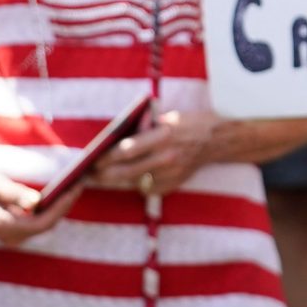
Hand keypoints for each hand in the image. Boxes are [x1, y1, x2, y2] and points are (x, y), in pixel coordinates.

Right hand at [0, 165, 77, 245]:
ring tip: (73, 187)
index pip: (41, 223)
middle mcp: (9, 236)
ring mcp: (13, 236)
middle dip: (64, 206)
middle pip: (47, 225)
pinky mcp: (17, 230)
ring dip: (60, 207)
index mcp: (2, 225)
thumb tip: (36, 202)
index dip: (60, 208)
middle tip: (78, 184)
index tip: (73, 190)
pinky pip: (40, 222)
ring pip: (45, 224)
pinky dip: (51, 209)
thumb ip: (15, 194)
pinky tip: (61, 194)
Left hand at [92, 109, 219, 191]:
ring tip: (104, 175)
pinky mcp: (174, 184)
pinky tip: (135, 175)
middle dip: (104, 175)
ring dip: (118, 179)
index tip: (92, 159)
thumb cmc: (186, 124)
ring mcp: (171, 173)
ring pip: (134, 181)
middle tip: (91, 174)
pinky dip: (138, 183)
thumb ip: (142, 130)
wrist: (216, 140)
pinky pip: (148, 188)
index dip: (106, 157)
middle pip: (126, 171)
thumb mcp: (164, 119)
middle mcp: (167, 156)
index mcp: (163, 135)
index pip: (126, 150)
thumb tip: (111, 140)